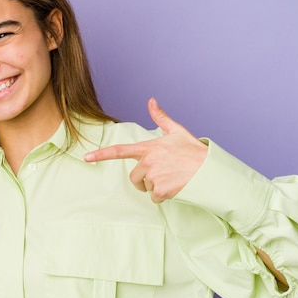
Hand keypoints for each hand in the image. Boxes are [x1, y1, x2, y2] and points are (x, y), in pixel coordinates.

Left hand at [84, 97, 207, 202]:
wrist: (210, 170)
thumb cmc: (193, 151)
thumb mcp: (177, 131)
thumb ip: (160, 117)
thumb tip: (151, 100)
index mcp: (149, 148)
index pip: (120, 151)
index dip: (101, 154)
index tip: (86, 158)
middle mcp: (148, 162)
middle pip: (134, 177)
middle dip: (144, 180)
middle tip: (162, 174)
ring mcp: (154, 177)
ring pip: (145, 188)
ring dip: (155, 187)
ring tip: (172, 178)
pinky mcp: (161, 190)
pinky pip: (154, 198)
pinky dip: (163, 196)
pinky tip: (175, 187)